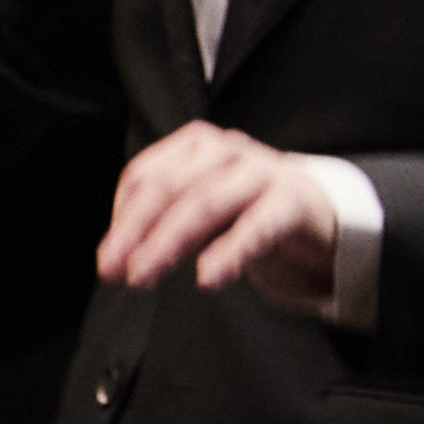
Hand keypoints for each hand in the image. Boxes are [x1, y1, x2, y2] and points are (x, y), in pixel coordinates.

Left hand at [95, 119, 356, 298]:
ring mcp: (260, 170)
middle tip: (116, 273)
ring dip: (168, 243)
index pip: (144, 176)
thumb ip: (159, 227)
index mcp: (194, 146)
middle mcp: (225, 150)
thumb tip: (114, 260)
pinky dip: (229, 252)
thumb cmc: (243, 208)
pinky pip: (257, 224)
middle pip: (169, 188)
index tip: (108, 259)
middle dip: (136, 233)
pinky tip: (208, 277)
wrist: (316, 208)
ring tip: (144, 276)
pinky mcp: (291, 198)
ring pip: (205, 202)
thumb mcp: (197, 210)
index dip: (121, 220)